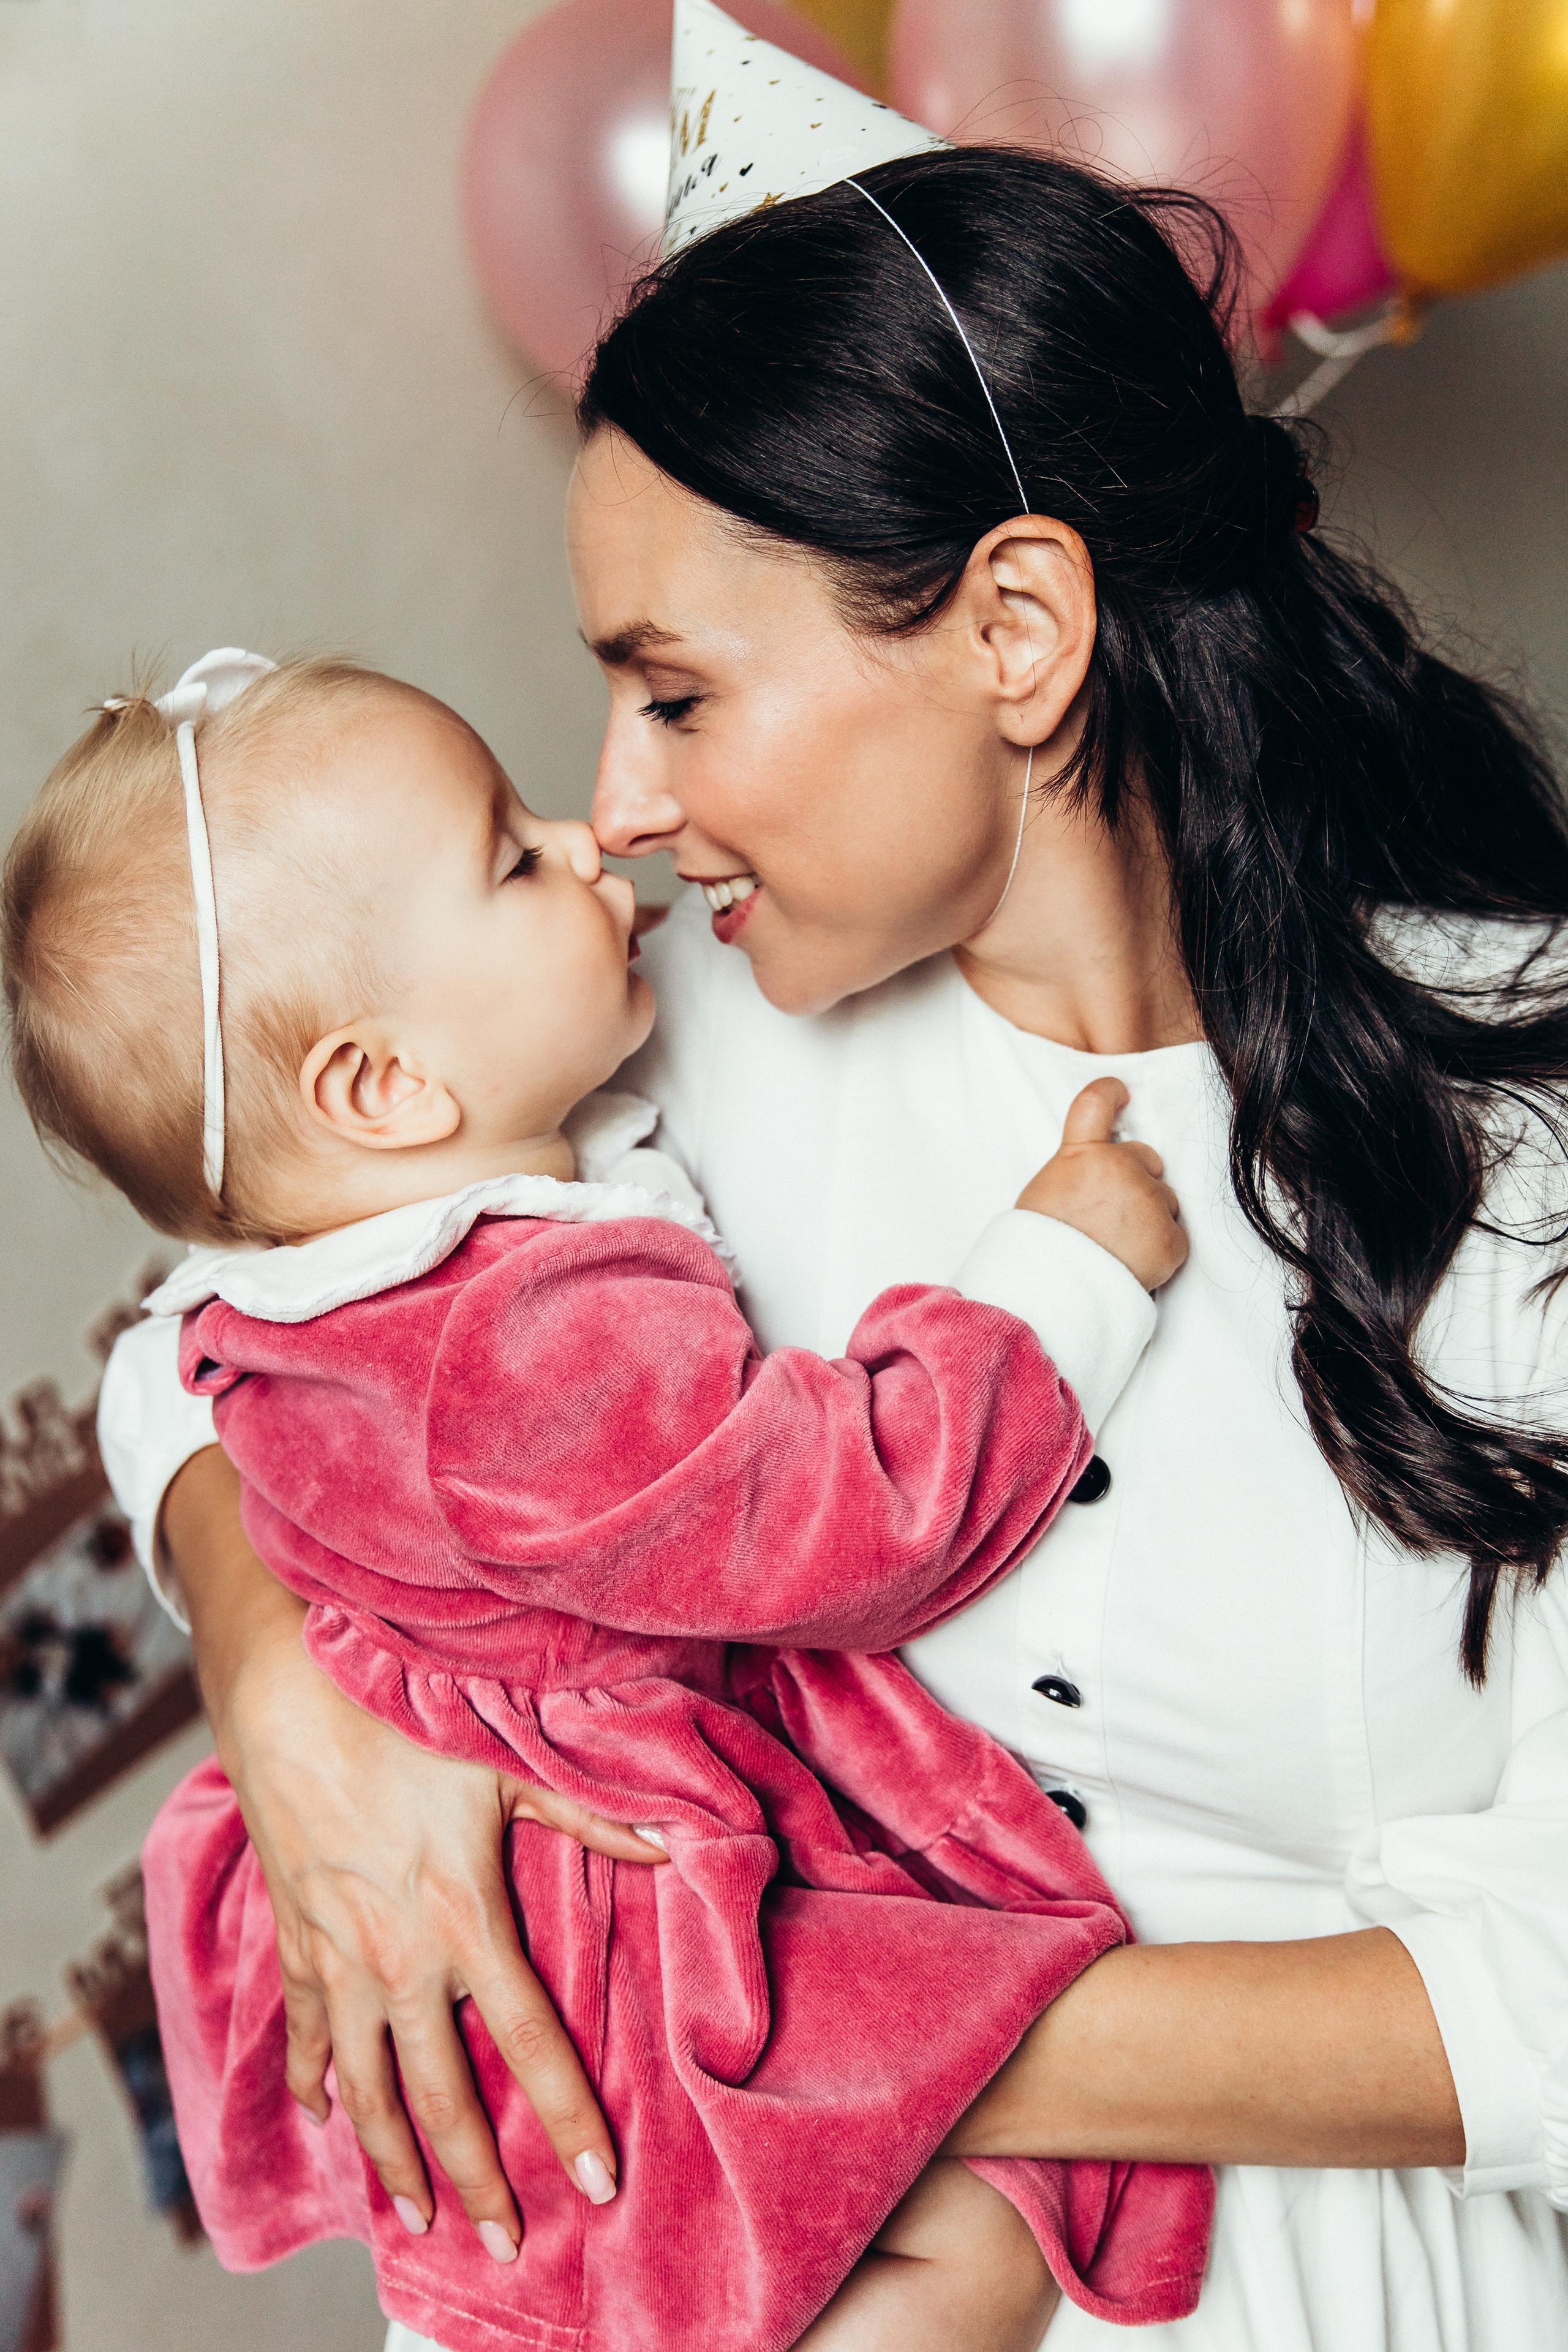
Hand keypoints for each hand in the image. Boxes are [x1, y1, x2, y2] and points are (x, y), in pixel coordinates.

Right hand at [163, 1448, 665, 2257]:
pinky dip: (311, 2078)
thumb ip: (589, 1814)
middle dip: (475, 2177)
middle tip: (501, 2243)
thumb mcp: (507, 1765)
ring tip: (416, 2211)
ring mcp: (336, 1957)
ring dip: (390, 2158)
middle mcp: (398, 1958)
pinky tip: (325, 2116)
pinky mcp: (294, 1938)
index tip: (595, 2182)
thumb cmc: (406, 1722)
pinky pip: (301, 2030)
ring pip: (363, 2088)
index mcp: (464, 1921)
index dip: (565, 2118)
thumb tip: (671, 1842)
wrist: (290, 1699)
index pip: (530, 2043)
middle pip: (441, 2096)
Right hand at [1016, 1077, 1186, 1291]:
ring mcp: (1149, 1202)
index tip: (1122, 1093)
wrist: (1051, 1297)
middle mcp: (1121, 1169)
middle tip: (1109, 1217)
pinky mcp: (1170, 1238)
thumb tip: (1102, 1171)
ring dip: (1149, 1217)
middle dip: (1137, 1181)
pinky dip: (1160, 1249)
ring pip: (1165, 1200)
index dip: (1111, 1092)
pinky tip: (1132, 1263)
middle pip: (1148, 1160)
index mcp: (1081, 1155)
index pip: (1096, 1103)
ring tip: (1117, 1247)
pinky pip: (1176, 1235)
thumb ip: (1078, 1171)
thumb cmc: (1040, 1250)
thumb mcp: (1045, 1193)